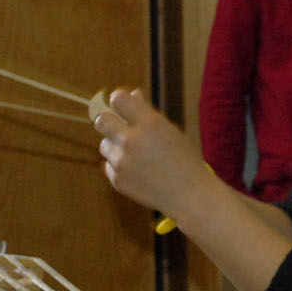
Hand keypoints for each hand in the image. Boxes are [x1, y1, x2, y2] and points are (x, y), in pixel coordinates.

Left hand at [94, 89, 210, 215]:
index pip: (117, 99)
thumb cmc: (185, 161)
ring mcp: (122, 162)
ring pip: (104, 145)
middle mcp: (132, 141)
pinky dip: (120, 166)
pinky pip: (109, 165)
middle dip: (110, 122)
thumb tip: (132, 95)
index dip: (120, 100)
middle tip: (122, 129)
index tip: (124, 106)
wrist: (190, 196)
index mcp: (150, 124)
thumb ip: (148, 113)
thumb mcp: (171, 131)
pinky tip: (139, 171)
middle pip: (101, 121)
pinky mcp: (117, 180)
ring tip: (137, 155)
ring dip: (116, 146)